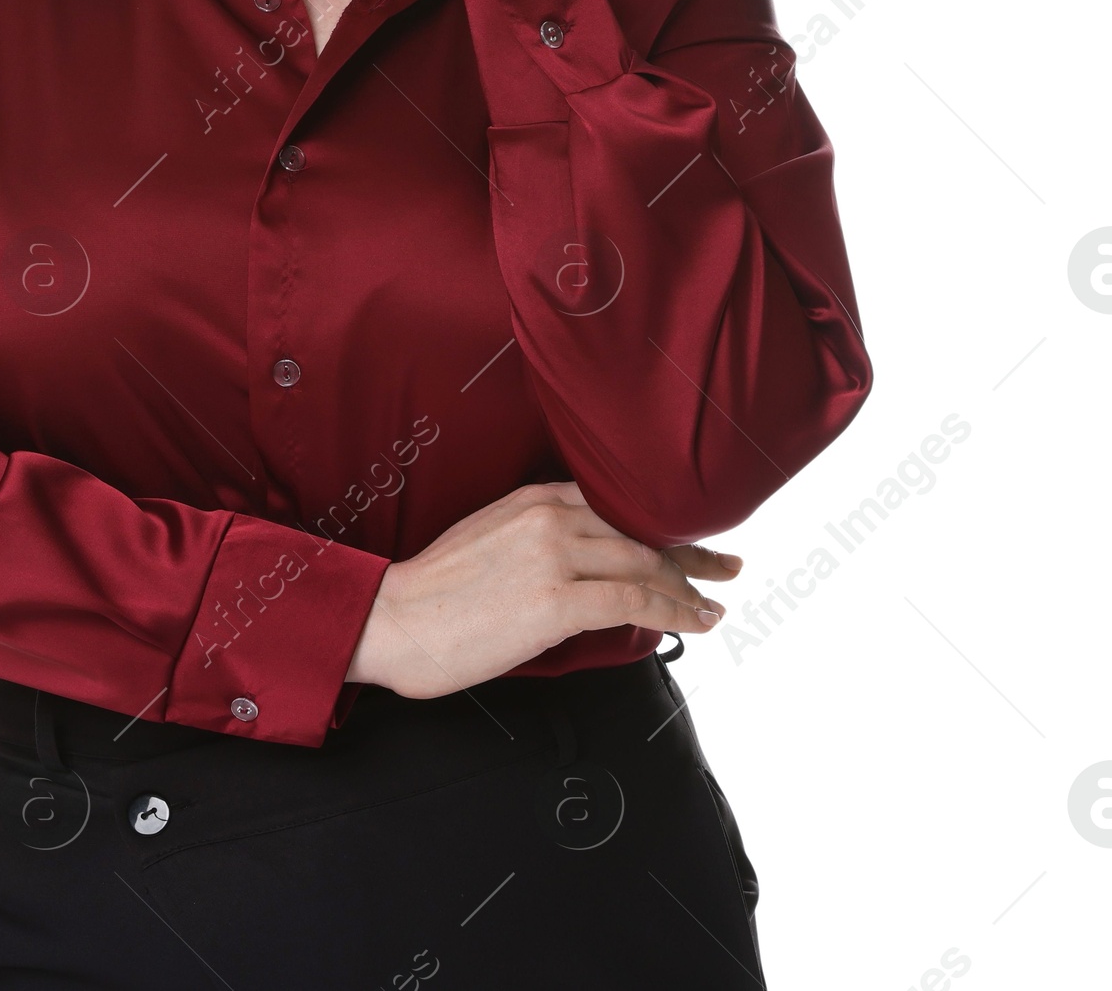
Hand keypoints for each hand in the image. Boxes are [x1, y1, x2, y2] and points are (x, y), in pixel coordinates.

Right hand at [344, 480, 741, 700]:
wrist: (392, 618)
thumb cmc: (433, 592)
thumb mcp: (488, 539)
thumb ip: (536, 539)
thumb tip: (579, 566)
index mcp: (534, 498)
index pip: (616, 504)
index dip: (662, 522)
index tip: (691, 536)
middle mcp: (550, 516)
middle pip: (640, 531)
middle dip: (690, 552)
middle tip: (726, 566)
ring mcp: (554, 556)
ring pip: (644, 564)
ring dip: (689, 587)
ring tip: (715, 604)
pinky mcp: (556, 601)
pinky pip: (632, 601)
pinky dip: (673, 611)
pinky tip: (696, 621)